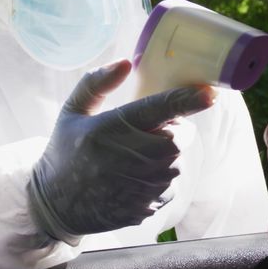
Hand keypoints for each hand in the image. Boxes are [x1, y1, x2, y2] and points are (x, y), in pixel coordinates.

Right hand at [27, 59, 214, 242]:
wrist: (56, 206)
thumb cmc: (66, 152)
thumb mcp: (72, 112)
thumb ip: (97, 83)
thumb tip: (127, 62)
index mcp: (109, 129)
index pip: (158, 109)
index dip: (187, 100)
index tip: (211, 93)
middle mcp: (129, 158)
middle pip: (178, 138)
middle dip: (173, 129)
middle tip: (149, 131)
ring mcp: (140, 187)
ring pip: (176, 161)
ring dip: (166, 154)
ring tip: (133, 157)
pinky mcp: (148, 207)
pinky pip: (170, 185)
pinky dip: (159, 177)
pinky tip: (132, 179)